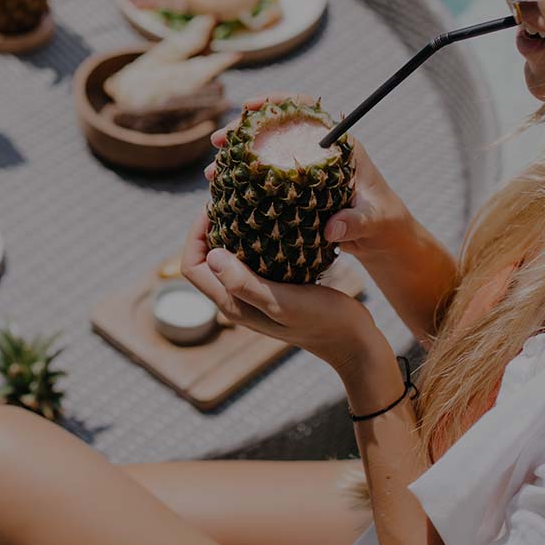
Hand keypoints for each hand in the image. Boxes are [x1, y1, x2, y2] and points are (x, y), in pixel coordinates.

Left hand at [180, 210, 394, 379]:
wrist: (353, 341)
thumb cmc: (321, 321)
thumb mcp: (282, 302)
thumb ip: (245, 283)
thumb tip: (212, 256)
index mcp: (231, 303)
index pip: (191, 266)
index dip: (195, 235)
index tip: (215, 210)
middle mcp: (237, 301)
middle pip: (206, 260)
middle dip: (210, 229)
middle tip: (231, 202)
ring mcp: (254, 296)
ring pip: (228, 259)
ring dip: (232, 234)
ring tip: (249, 208)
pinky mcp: (273, 289)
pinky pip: (252, 261)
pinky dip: (253, 241)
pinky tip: (272, 225)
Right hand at [207, 99, 413, 264]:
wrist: (385, 240)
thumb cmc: (386, 224)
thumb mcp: (374, 222)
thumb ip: (355, 222)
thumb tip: (333, 228)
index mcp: (339, 146)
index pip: (305, 110)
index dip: (276, 102)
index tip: (249, 106)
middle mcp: (319, 153)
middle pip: (276, 129)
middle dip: (243, 132)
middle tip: (218, 142)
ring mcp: (306, 171)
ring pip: (265, 154)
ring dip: (237, 160)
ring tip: (212, 173)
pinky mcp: (296, 191)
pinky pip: (265, 180)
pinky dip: (244, 184)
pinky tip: (224, 195)